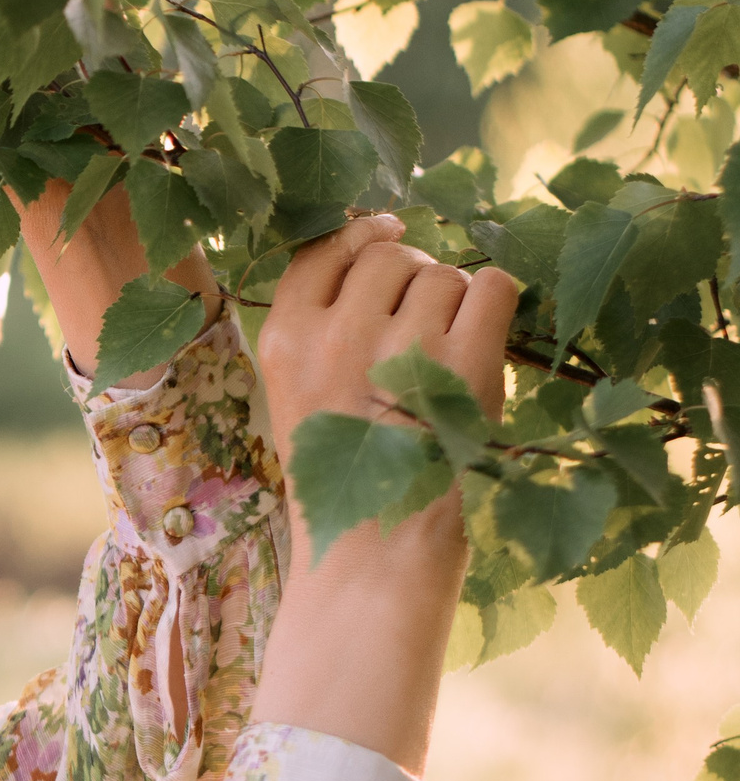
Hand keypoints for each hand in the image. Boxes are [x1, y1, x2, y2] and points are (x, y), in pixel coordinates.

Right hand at [259, 215, 518, 486]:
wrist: (377, 547)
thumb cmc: (341, 476)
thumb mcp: (300, 394)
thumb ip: (321, 329)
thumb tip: (382, 248)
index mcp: (284, 341)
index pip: (321, 251)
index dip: (359, 235)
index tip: (387, 233)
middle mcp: (336, 335)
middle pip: (389, 256)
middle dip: (413, 276)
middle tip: (421, 324)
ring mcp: (402, 346)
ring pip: (443, 274)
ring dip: (454, 302)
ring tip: (444, 356)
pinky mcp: (464, 360)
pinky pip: (492, 286)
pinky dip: (495, 304)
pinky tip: (482, 341)